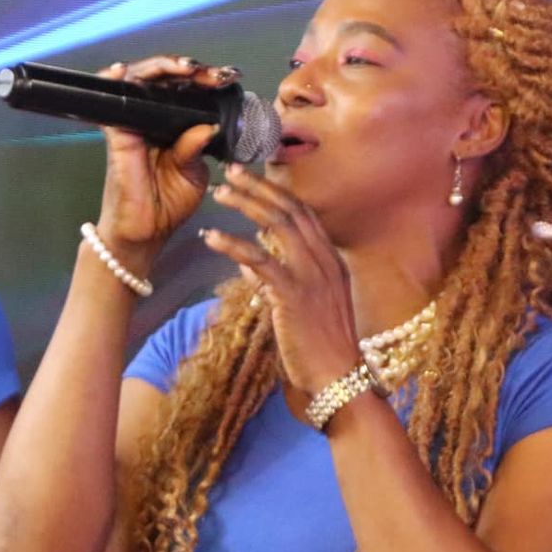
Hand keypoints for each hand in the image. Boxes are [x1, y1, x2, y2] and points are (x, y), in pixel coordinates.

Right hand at [93, 55, 239, 272]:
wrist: (147, 233)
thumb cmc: (168, 203)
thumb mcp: (194, 173)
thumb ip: (197, 147)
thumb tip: (209, 124)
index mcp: (173, 125)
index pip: (186, 91)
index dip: (205, 80)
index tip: (230, 78)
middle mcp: (151, 119)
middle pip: (164, 80)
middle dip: (191, 70)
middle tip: (216, 75)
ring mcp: (132, 124)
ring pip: (140, 81)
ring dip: (162, 68)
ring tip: (187, 68)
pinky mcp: (117, 134)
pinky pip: (111, 102)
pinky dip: (114, 82)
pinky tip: (122, 72)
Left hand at [200, 165, 363, 411]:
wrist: (339, 380)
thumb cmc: (321, 348)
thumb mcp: (303, 308)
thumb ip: (276, 280)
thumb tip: (247, 263)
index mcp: (331, 261)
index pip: (303, 214)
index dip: (276, 192)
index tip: (251, 178)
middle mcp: (326, 261)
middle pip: (291, 210)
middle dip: (259, 186)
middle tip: (231, 172)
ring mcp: (313, 276)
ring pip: (278, 225)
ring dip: (246, 204)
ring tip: (220, 193)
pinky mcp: (294, 295)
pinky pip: (261, 260)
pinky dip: (234, 244)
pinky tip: (212, 237)